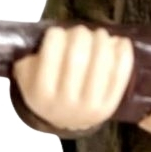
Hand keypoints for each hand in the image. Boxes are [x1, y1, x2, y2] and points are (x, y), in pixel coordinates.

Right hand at [13, 25, 133, 131]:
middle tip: (81, 31)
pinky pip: (120, 74)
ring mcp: (89, 107)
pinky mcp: (109, 107)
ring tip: (99, 34)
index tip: (58, 31)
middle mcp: (64, 104)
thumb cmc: (47, 89)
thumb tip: (45, 36)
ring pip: (101, 63)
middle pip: (77, 57)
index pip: (51, 53)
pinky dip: (123, 53)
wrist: (64, 120)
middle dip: (81, 35)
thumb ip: (29, 57)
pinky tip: (121, 42)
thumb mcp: (27, 77)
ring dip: (102, 41)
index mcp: (40, 94)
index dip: (57, 34)